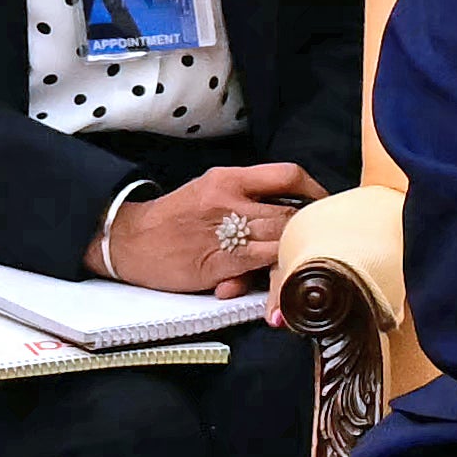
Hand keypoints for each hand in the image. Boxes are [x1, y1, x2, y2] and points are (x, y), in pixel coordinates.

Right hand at [89, 161, 314, 297]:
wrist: (130, 240)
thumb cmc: (177, 216)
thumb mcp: (211, 189)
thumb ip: (250, 194)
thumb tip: (296, 206)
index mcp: (228, 178)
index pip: (287, 175)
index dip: (314, 190)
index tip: (325, 204)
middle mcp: (228, 202)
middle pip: (290, 213)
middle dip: (309, 230)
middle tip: (319, 240)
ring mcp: (223, 233)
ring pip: (280, 242)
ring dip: (295, 255)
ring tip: (302, 262)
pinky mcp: (216, 264)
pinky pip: (259, 269)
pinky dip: (272, 276)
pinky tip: (272, 282)